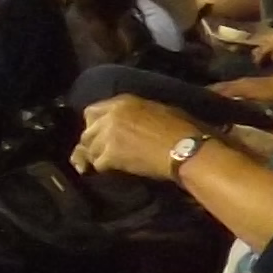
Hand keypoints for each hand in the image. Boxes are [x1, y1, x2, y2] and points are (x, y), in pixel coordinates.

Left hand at [74, 95, 199, 182]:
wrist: (186, 149)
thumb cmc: (182, 129)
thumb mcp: (157, 110)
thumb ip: (136, 112)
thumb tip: (133, 119)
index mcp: (123, 102)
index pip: (91, 112)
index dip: (94, 125)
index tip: (101, 133)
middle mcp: (111, 116)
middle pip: (87, 132)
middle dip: (93, 143)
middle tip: (104, 152)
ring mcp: (108, 135)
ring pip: (89, 149)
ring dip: (99, 157)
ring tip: (111, 163)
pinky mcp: (111, 155)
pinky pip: (98, 164)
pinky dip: (105, 169)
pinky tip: (116, 171)